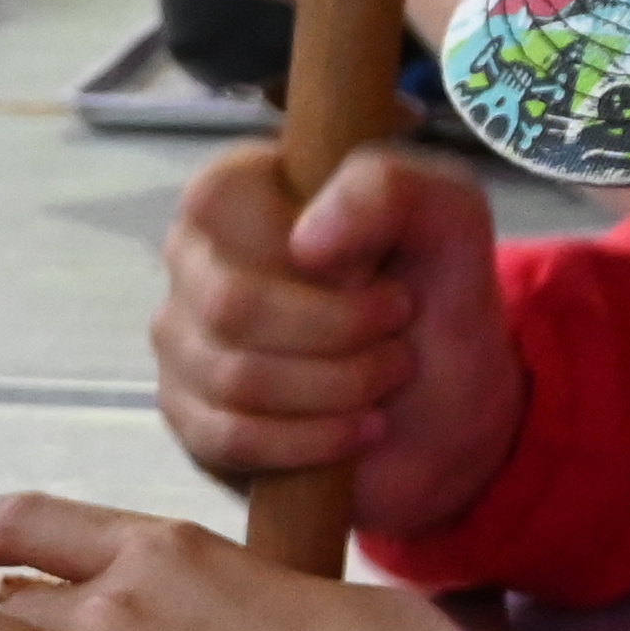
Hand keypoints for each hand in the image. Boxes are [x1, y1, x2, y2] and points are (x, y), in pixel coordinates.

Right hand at [150, 139, 526, 526]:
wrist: (444, 402)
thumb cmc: (436, 295)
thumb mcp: (446, 219)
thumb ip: (388, 190)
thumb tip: (307, 241)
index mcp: (238, 190)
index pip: (220, 201)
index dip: (306, 253)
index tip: (383, 279)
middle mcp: (193, 261)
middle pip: (232, 304)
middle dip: (340, 334)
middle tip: (398, 339)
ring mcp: (183, 343)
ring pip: (235, 377)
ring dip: (338, 389)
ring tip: (386, 380)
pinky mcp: (191, 420)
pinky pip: (229, 437)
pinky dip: (310, 440)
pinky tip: (356, 429)